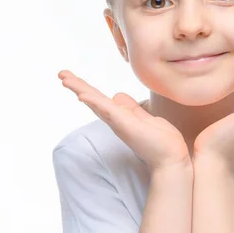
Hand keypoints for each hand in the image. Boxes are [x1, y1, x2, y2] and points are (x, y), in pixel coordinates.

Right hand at [58, 70, 191, 170]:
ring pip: (96, 103)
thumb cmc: (162, 142)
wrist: (172, 159)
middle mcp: (116, 121)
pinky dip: (95, 102)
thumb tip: (117, 96)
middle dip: (77, 86)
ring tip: (65, 79)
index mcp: (121, 117)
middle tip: (61, 74)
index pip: (100, 100)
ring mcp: (119, 123)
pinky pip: (107, 111)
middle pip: (93, 100)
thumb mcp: (145, 119)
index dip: (86, 89)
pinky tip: (83, 95)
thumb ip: (132, 109)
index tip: (72, 78)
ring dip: (80, 90)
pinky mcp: (125, 125)